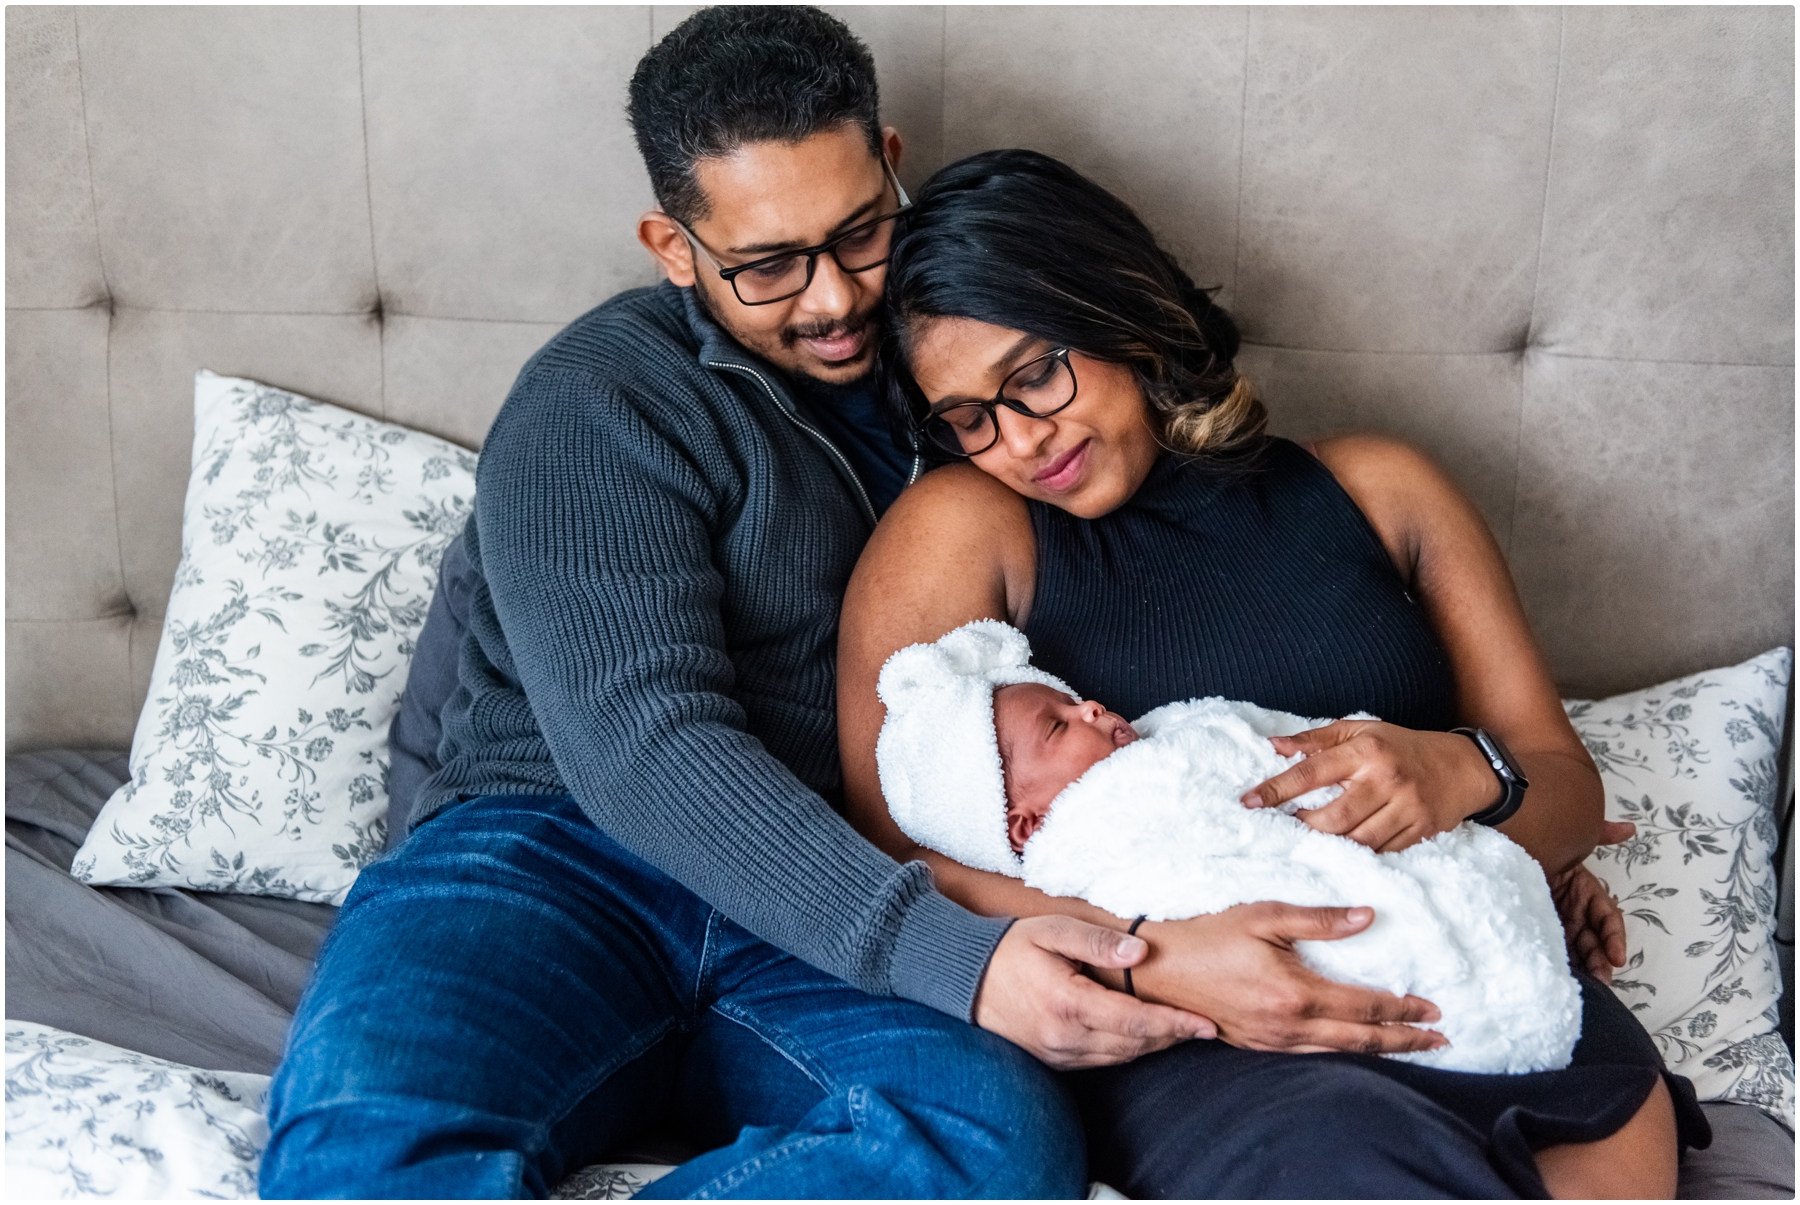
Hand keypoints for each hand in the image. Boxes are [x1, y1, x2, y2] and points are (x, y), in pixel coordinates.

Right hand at [973, 914, 1215, 1068]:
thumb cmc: (1011, 948)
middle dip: (1172, 1036)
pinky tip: (1142, 1035)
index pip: (1135, 1021)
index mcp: (1068, 1004)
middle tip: (1204, 1025)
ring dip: (1153, 1046)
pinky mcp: (1053, 1062)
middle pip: (1134, 1045)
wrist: (964, 979)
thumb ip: (1097, 941)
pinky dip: (1128, 1050)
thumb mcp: (1053, 930)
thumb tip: (1140, 954)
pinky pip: (1101, 1061)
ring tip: (1181, 1029)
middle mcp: (1064, 1038)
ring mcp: (1057, 1055)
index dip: (1175, 1024)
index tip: (1206, 1023)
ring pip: (1121, 1057)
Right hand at [1135, 902, 1445, 1053]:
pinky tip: (1354, 1047)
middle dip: (1406, 1041)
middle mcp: (1289, 1026)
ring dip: (1380, 1052)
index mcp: (1296, 993)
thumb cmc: (1208, 934)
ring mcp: (1272, 1042)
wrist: (1158, 967)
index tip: (1435, 1008)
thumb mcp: (1264, 915)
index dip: (1404, 1009)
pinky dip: (1344, 1054)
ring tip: (1410, 1047)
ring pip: (1340, 1054)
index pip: (1366, 1006)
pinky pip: (1312, 1056)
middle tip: (1440, 1040)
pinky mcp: (1257, 1046)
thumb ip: (1319, 919)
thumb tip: (1367, 916)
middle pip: (1362, 1040)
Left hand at [1243, 720, 1494, 851]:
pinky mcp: (1420, 831)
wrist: (1462, 767)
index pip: (1312, 771)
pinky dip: (1358, 855)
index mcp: (1366, 750)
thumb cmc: (1401, 746)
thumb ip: (1316, 739)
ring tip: (1311, 841)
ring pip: (1356, 840)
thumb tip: (1273, 745)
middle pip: (1333, 817)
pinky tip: (1343, 852)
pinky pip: (1381, 853)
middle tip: (1287, 827)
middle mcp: (1386, 780)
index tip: (1249, 802)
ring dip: (1329, 845)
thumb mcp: (1361, 730)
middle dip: (1304, 827)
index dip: (1277, 788)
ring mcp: (1406, 808)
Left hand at [1547, 822, 1633, 982]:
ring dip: (1583, 967)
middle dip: (1600, 962)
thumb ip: (1601, 834)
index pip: (1608, 919)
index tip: (1617, 957)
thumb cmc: (1538, 843)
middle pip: (1593, 941)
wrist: (1503, 845)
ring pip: (1575, 950)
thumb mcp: (1572, 840)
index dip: (1614, 938)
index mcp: (1586, 893)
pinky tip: (1558, 977)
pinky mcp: (1536, 930)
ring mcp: (1556, 923)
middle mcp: (1574, 911)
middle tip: (1599, 980)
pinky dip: (1559, 963)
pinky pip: (1551, 949)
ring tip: (1584, 985)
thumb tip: (1629, 828)